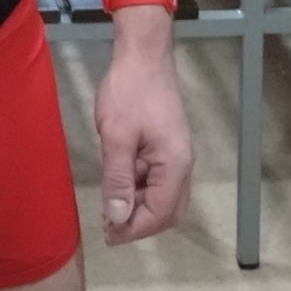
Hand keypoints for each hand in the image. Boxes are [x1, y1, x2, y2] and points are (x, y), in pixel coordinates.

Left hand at [95, 41, 194, 244]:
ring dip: (138, 207)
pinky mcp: (166, 147)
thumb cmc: (128, 93)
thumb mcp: (116, 138)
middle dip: (140, 224)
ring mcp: (176, 155)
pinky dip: (139, 189)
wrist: (142, 55)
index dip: (133, 229)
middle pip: (168, 211)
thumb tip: (117, 217)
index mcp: (175, 165)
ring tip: (108, 210)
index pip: (159, 213)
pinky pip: (156, 180)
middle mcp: (182, 164)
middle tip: (108, 229)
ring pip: (163, 197)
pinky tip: (116, 187)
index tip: (107, 235)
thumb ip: (118, 180)